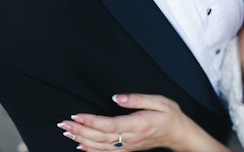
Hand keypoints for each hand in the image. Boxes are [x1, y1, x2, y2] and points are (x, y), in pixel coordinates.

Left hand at [58, 94, 228, 151]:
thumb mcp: (159, 101)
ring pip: (101, 146)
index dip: (91, 121)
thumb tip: (118, 97)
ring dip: (82, 139)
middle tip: (63, 124)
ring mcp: (129, 146)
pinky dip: (91, 150)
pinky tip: (80, 146)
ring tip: (67, 133)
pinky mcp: (128, 149)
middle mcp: (131, 138)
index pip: (109, 125)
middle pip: (101, 137)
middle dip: (80, 130)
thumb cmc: (170, 115)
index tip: (76, 116)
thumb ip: (137, 99)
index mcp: (138, 124)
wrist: (179, 134)